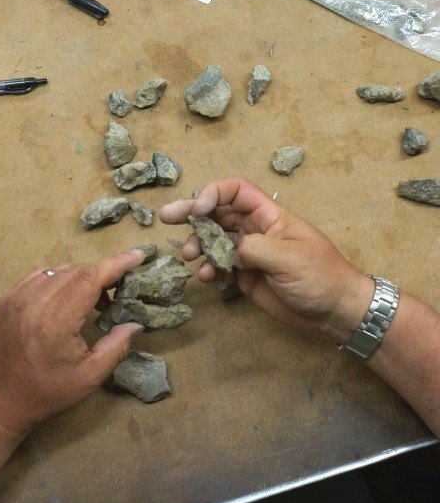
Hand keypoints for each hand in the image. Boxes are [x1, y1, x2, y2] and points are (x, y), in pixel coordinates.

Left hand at [0, 250, 146, 437]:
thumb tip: (135, 322)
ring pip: (58, 270)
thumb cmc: (46, 392)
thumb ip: (116, 346)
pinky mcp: (7, 297)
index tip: (138, 255)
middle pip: (77, 270)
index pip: (90, 278)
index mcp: (54, 321)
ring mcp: (16, 296)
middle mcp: (33, 301)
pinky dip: (60, 279)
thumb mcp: (89, 377)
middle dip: (103, 272)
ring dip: (82, 276)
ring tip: (96, 298)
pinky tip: (68, 297)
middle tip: (121, 288)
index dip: (116, 263)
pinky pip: (41, 275)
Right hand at [159, 177, 372, 341]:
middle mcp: (254, 229)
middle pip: (217, 212)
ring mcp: (248, 253)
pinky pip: (218, 266)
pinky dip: (208, 269)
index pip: (236, 191)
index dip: (214, 193)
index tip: (199, 209)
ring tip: (189, 256)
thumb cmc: (320, 276)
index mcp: (268, 215)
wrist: (334, 311)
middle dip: (191, 213)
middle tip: (167, 216)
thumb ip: (253, 248)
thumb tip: (229, 251)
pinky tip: (205, 276)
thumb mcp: (288, 257)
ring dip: (198, 244)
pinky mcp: (244, 276)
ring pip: (213, 240)